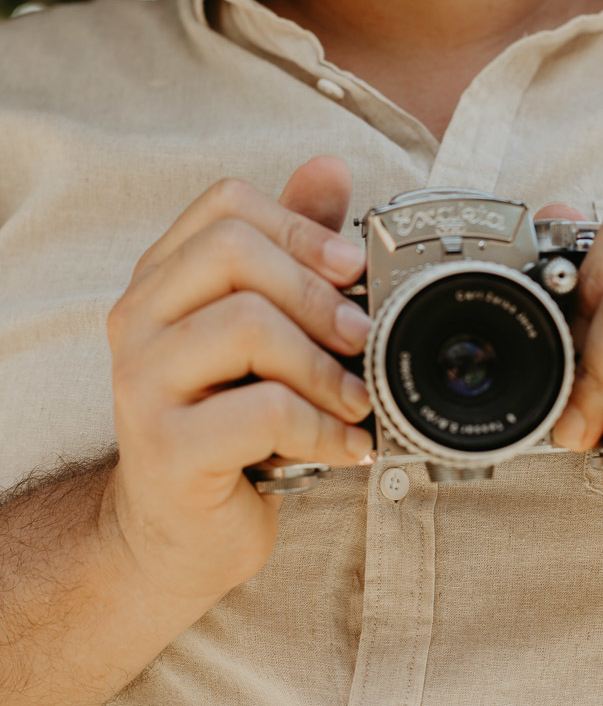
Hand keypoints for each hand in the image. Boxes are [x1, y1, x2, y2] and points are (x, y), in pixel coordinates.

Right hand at [105, 157, 372, 602]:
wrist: (175, 534)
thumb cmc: (227, 428)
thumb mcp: (263, 336)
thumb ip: (290, 252)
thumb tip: (329, 170)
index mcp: (162, 281)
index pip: (226, 207)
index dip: (301, 225)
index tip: (354, 268)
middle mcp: (138, 319)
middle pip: (233, 251)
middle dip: (318, 292)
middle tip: (362, 337)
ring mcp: (141, 382)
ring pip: (247, 325)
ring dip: (325, 366)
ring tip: (357, 401)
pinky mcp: (165, 447)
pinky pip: (264, 410)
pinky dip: (322, 427)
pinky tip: (345, 448)